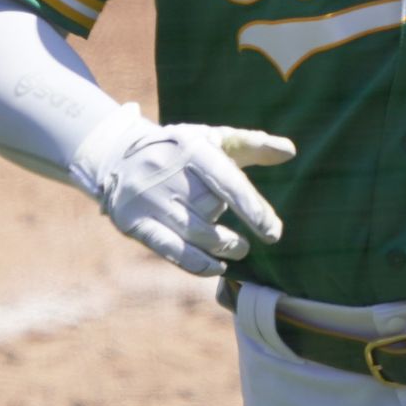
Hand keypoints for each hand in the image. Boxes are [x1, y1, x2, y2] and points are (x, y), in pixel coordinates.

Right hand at [70, 103, 295, 274]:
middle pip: (212, 211)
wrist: (115, 155)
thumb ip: (252, 144)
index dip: (252, 209)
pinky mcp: (133, 222)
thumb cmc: (180, 150)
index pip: (227, 182)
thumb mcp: (212, 139)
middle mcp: (166, 173)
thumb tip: (290, 151)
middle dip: (234, 230)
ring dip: (223, 247)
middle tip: (251, 242)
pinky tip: (217, 267)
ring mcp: (147, 199)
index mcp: (192, 148)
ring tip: (238, 248)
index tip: (273, 233)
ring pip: (195, 234)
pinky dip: (197, 264)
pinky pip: (171, 250)